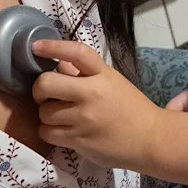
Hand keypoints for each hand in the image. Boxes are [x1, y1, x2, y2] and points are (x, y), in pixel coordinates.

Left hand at [31, 39, 162, 169]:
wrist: (150, 139)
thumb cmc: (131, 108)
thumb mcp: (112, 82)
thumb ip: (85, 72)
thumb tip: (59, 64)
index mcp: (103, 75)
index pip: (76, 53)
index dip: (53, 47)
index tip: (36, 46)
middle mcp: (92, 94)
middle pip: (46, 84)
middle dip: (39, 89)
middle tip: (45, 94)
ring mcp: (84, 119)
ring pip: (44, 112)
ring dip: (46, 113)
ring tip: (59, 115)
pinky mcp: (79, 141)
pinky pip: (47, 133)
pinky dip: (48, 131)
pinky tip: (60, 130)